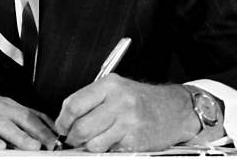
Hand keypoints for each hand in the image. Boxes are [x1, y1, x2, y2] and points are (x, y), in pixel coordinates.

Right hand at [0, 79, 55, 149]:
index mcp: (4, 105)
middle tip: (52, 145)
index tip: (60, 140)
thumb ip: (15, 119)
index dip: (46, 127)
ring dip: (19, 136)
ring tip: (32, 146)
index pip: (30, 114)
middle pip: (20, 118)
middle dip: (38, 132)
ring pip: (2, 125)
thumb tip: (43, 130)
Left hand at [55, 74, 214, 151]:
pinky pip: (109, 151)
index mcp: (109, 85)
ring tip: (96, 139)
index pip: (74, 104)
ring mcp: (127, 122)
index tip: (62, 126)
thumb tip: (67, 120)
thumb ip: (91, 100)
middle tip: (73, 138)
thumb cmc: (142, 99)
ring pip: (93, 143)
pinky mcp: (135, 140)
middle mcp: (118, 101)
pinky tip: (114, 140)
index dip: (63, 120)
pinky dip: (107, 149)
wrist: (174, 109)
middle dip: (73, 137)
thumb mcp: (115, 89)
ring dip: (89, 146)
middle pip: (81, 127)